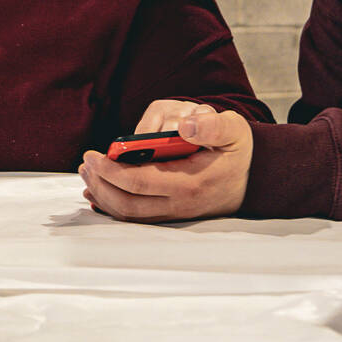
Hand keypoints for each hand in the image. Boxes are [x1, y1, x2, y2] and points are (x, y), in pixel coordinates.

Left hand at [79, 103, 251, 221]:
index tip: (95, 155)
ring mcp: (175, 213)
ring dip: (104, 196)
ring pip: (130, 215)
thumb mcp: (233, 129)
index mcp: (190, 183)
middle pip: (128, 204)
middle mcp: (180, 205)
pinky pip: (137, 217)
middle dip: (101, 184)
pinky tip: (101, 194)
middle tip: (85, 164)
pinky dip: (115, 207)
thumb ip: (212, 125)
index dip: (112, 171)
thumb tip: (186, 124)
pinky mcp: (173, 215)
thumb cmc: (239, 150)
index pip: (140, 182)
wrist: (256, 178)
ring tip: (88, 176)